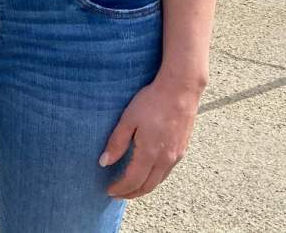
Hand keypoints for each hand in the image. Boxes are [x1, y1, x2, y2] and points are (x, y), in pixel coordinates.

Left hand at [100, 76, 202, 198]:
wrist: (180, 90)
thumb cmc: (151, 102)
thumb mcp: (128, 119)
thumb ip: (116, 143)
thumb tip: (104, 162)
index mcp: (150, 153)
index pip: (133, 180)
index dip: (120, 188)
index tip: (109, 191)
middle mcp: (166, 159)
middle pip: (147, 186)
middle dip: (131, 193)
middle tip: (117, 194)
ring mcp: (176, 155)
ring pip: (158, 181)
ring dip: (143, 187)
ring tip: (130, 187)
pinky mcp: (181, 149)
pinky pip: (166, 172)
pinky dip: (154, 178)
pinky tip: (146, 173)